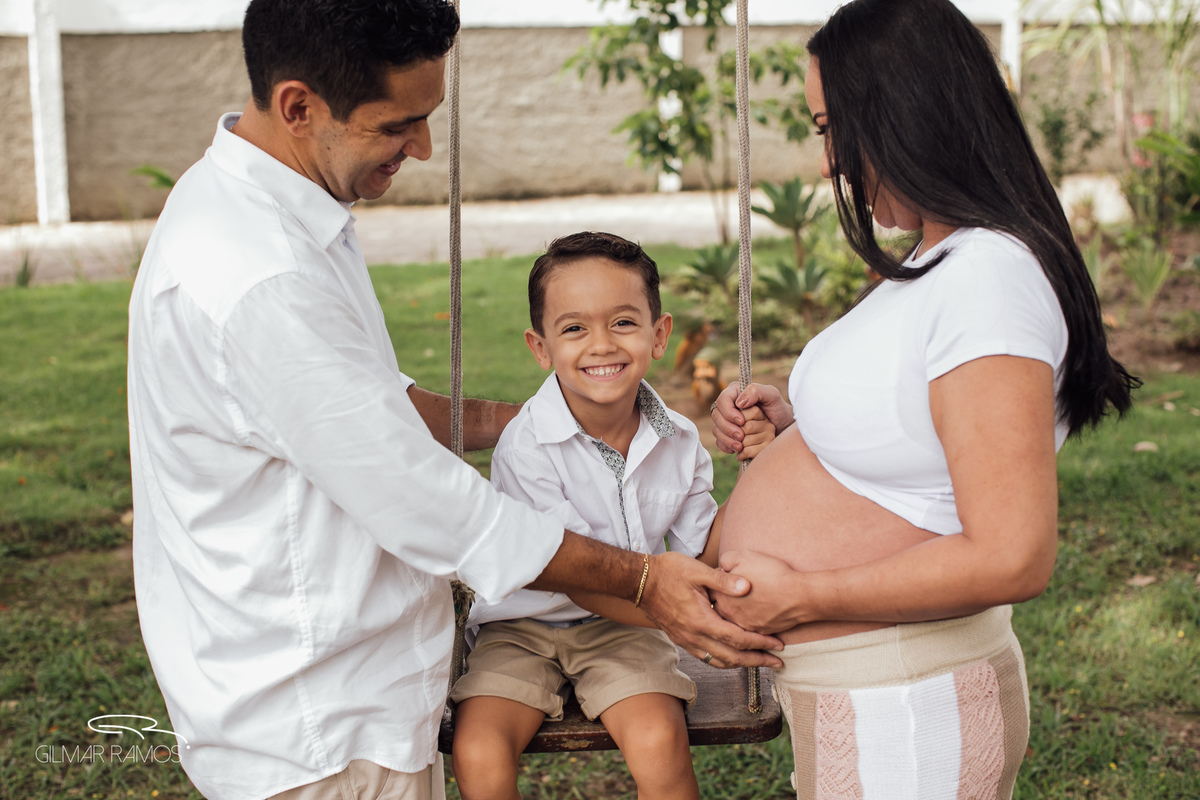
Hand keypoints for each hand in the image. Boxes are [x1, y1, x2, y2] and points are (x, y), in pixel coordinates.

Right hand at [638, 551, 782, 668]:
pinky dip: (723, 661)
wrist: (640, 581)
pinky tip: (732, 657)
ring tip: (759, 662)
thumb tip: (748, 586)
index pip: (737, 638)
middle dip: (757, 661)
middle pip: (731, 657)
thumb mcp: (697, 570)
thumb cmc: (669, 572)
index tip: (777, 645)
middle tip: (777, 663)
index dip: (760, 643)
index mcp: (701, 620)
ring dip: (741, 664)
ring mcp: (686, 640)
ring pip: (718, 661)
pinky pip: (705, 658)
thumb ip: (723, 580)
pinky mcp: (681, 639)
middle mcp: (694, 635)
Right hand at [710, 383, 793, 456]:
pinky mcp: (727, 434)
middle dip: (727, 428)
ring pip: (716, 430)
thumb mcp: (772, 395)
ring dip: (726, 439)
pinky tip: (736, 449)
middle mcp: (728, 406)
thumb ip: (756, 391)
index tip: (741, 421)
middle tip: (741, 436)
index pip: (722, 400)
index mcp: (735, 393)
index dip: (728, 412)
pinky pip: (720, 441)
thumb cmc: (777, 408)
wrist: (782, 426)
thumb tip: (739, 403)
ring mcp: (726, 421)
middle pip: (716, 416)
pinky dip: (726, 446)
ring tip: (740, 446)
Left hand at [711, 550, 804, 634]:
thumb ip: (726, 560)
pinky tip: (761, 610)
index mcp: (722, 596)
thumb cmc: (771, 574)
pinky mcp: (759, 632)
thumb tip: (721, 567)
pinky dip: (753, 619)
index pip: (711, 589)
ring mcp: (744, 626)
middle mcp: (729, 614)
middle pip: (720, 606)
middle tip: (737, 589)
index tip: (727, 577)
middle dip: (725, 598)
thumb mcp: (744, 556)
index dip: (719, 581)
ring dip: (738, 610)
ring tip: (749, 599)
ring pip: (735, 618)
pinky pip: (751, 626)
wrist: (798, 595)